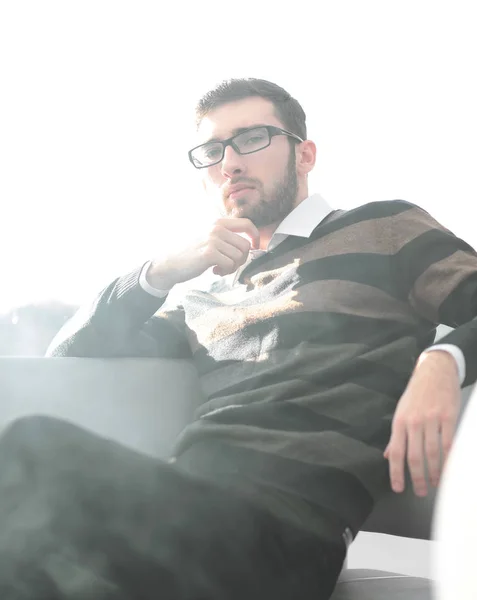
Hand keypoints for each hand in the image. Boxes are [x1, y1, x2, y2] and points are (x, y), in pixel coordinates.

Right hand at [147, 218, 259, 288]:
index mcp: (218, 222)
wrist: (171, 263)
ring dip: (232, 267)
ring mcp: (213, 240)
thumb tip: (251, 245)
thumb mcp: (210, 238)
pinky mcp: (209, 253)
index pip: (247, 223)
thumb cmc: (193, 253)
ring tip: (220, 268)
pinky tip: (215, 271)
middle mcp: (216, 228)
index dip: (255, 236)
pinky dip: (225, 271)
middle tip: (229, 265)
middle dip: (242, 259)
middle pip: (246, 245)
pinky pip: (230, 264)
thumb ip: (227, 237)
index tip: (255, 247)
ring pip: (239, 256)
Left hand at [384, 351, 460, 496]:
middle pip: (414, 456)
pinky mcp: (448, 416)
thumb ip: (396, 436)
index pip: (396, 452)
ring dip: (435, 472)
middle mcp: (413, 421)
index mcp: (399, 422)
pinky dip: (449, 458)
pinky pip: (448, 442)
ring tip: (436, 483)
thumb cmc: (417, 393)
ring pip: (432, 452)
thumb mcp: (401, 412)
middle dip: (417, 478)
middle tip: (420, 491)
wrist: (434, 371)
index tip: (398, 488)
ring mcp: (431, 419)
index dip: (396, 473)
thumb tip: (388, 455)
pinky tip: (449, 468)